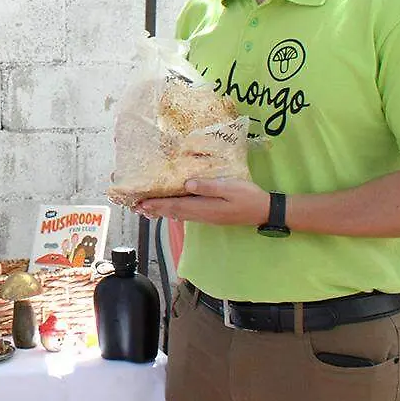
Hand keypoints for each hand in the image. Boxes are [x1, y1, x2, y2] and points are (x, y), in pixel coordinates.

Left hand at [134, 178, 271, 226]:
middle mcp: (202, 214)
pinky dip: (173, 210)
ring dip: (162, 210)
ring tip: (147, 207)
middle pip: (173, 211)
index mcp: (204, 207)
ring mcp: (206, 216)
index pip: (175, 205)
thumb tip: (187, 184)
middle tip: (136, 206)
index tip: (141, 203)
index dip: (157, 204)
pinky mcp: (210, 215)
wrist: (263, 210)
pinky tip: (169, 207)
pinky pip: (186, 213)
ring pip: (178, 213)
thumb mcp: (230, 187)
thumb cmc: (248, 196)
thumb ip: (208, 186)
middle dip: (154, 208)